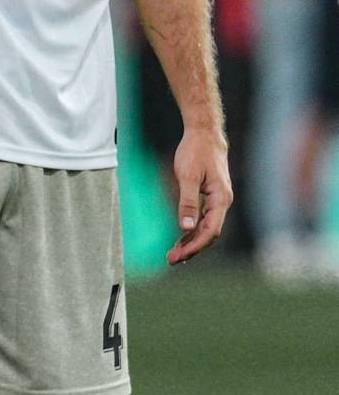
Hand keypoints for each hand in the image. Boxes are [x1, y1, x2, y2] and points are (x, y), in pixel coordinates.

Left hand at [167, 126, 232, 264]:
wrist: (204, 135)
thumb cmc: (196, 152)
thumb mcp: (188, 176)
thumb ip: (188, 202)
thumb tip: (187, 228)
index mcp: (221, 199)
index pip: (211, 230)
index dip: (196, 246)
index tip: (180, 256)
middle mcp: (223, 202)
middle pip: (209, 233)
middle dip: (192, 248)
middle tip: (172, 260)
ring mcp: (218, 200)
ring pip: (207, 227)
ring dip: (192, 241)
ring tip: (174, 254)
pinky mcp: (211, 197)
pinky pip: (204, 219)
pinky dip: (193, 230)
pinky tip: (182, 238)